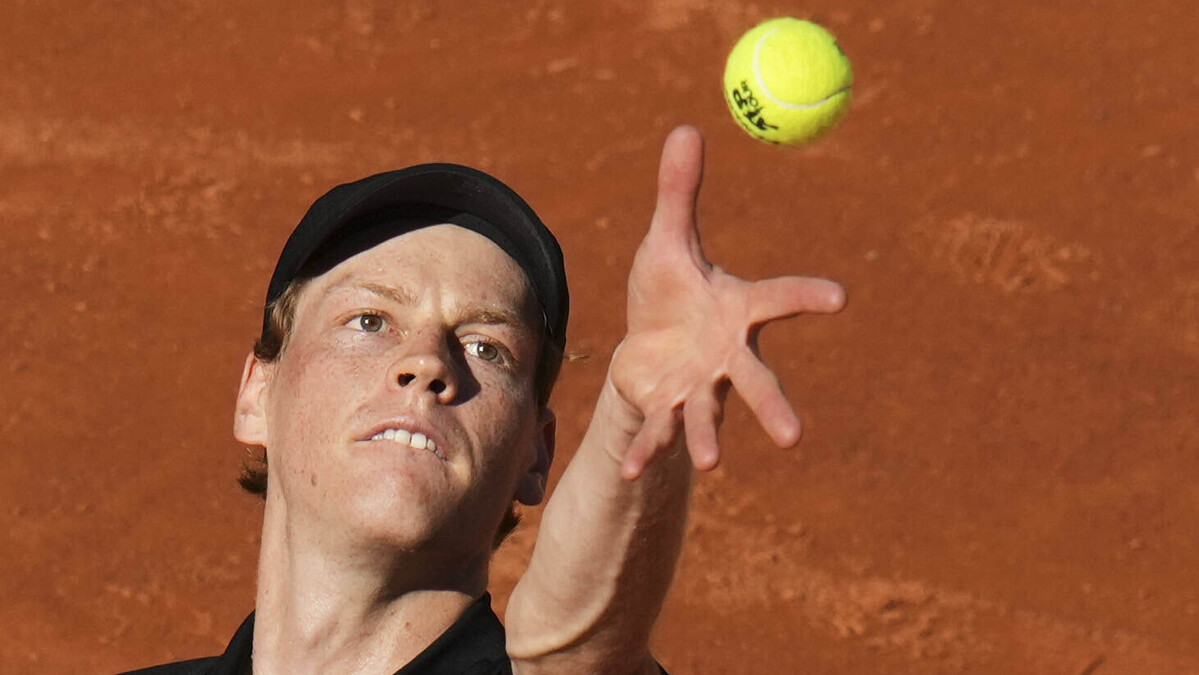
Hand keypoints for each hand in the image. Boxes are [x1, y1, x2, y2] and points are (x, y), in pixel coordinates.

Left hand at [610, 125, 845, 479]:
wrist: (645, 341)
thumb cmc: (667, 290)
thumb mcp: (667, 240)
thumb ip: (679, 193)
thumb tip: (685, 127)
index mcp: (737, 310)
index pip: (779, 299)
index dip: (808, 296)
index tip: (841, 297)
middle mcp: (726, 356)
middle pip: (755, 382)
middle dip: (773, 407)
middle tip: (794, 436)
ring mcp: (698, 387)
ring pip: (709, 415)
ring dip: (709, 437)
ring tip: (713, 463)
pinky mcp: (666, 406)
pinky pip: (658, 430)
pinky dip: (646, 450)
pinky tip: (628, 472)